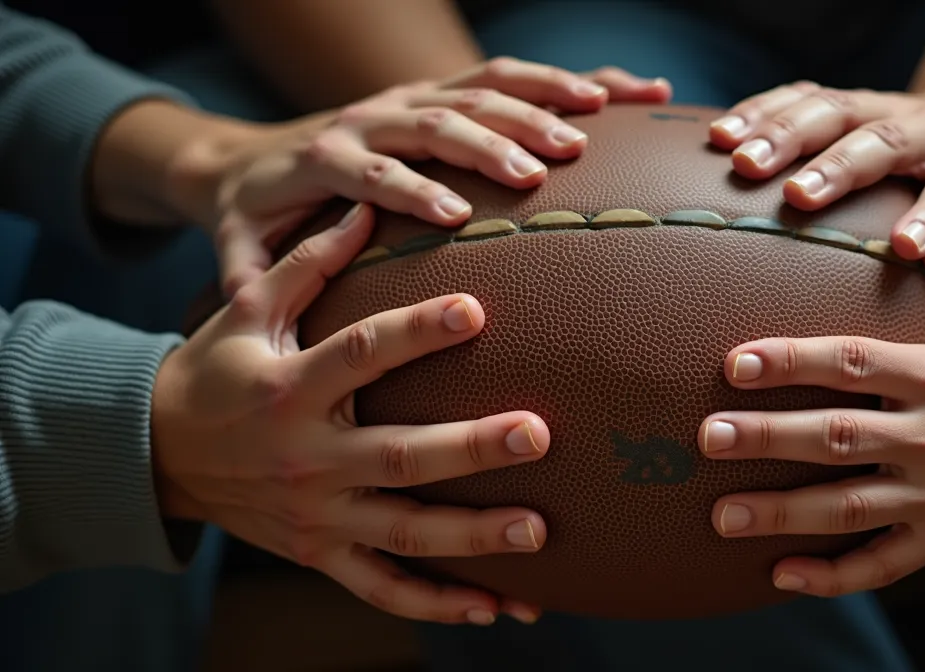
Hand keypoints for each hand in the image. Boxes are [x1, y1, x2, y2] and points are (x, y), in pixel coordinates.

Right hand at [150, 203, 549, 625]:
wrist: (158, 453)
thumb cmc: (219, 369)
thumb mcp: (248, 311)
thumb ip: (308, 262)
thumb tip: (366, 207)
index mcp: (291, 389)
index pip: (360, 356)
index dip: (417, 332)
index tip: (477, 309)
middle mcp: (309, 458)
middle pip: (400, 456)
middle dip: (471, 447)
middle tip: (539, 433)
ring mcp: (318, 516)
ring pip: (405, 533)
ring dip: (474, 536)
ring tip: (539, 532)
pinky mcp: (321, 554)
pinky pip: (384, 588)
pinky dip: (439, 603)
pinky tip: (498, 606)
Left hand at [182, 56, 670, 296]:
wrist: (255, 155)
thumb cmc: (256, 209)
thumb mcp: (238, 239)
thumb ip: (245, 268)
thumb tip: (244, 304)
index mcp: (327, 154)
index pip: (369, 169)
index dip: (407, 187)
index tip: (453, 214)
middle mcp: (375, 114)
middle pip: (437, 117)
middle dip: (492, 138)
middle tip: (544, 166)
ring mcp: (414, 95)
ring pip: (484, 85)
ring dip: (539, 99)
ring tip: (596, 123)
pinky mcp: (447, 90)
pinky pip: (515, 77)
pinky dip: (574, 80)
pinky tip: (634, 93)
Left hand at [696, 234, 924, 597]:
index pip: (854, 364)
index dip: (793, 362)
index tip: (737, 362)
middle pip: (838, 435)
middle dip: (768, 437)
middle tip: (709, 437)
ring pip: (849, 505)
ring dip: (782, 513)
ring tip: (722, 516)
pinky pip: (882, 562)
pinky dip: (833, 574)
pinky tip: (783, 576)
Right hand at [707, 82, 924, 324]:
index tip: (906, 247)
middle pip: (886, 138)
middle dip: (841, 165)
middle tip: (798, 196)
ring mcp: (885, 107)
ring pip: (833, 110)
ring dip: (784, 133)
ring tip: (740, 162)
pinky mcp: (848, 101)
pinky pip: (798, 97)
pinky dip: (758, 111)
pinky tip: (721, 136)